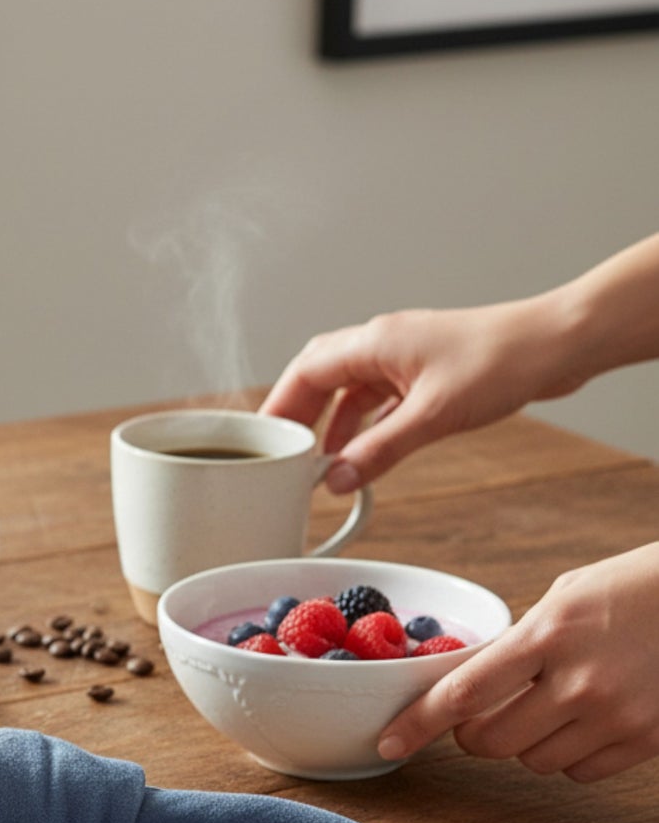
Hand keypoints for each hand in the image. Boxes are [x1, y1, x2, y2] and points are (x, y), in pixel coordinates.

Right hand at [260, 296, 580, 492]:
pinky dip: (363, 423)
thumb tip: (337, 479)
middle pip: (318, 376)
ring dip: (331, 423)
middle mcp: (381, 344)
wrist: (559, 343)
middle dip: (298, 415)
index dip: (279, 408)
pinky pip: (377, 397)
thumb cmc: (502, 360)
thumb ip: (379, 450)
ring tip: (320, 462)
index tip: (263, 442)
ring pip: (348, 388)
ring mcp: (403, 355)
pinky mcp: (425, 370)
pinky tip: (364, 450)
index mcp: (373, 342)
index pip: (304, 373)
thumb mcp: (431, 416)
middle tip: (283, 453)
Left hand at [378, 544, 658, 781]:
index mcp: (549, 634)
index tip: (390, 742)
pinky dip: (570, 755)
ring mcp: (618, 716)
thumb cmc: (634, 589)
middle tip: (481, 714)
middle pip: (491, 741)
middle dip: (473, 733)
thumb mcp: (564, 598)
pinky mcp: (648, 741)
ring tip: (550, 704)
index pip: (465, 692)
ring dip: (525, 742)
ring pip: (533, 761)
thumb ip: (519, 643)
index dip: (419, 723)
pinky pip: (580, 772)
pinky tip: (586, 720)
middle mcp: (581, 681)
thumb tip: (470, 684)